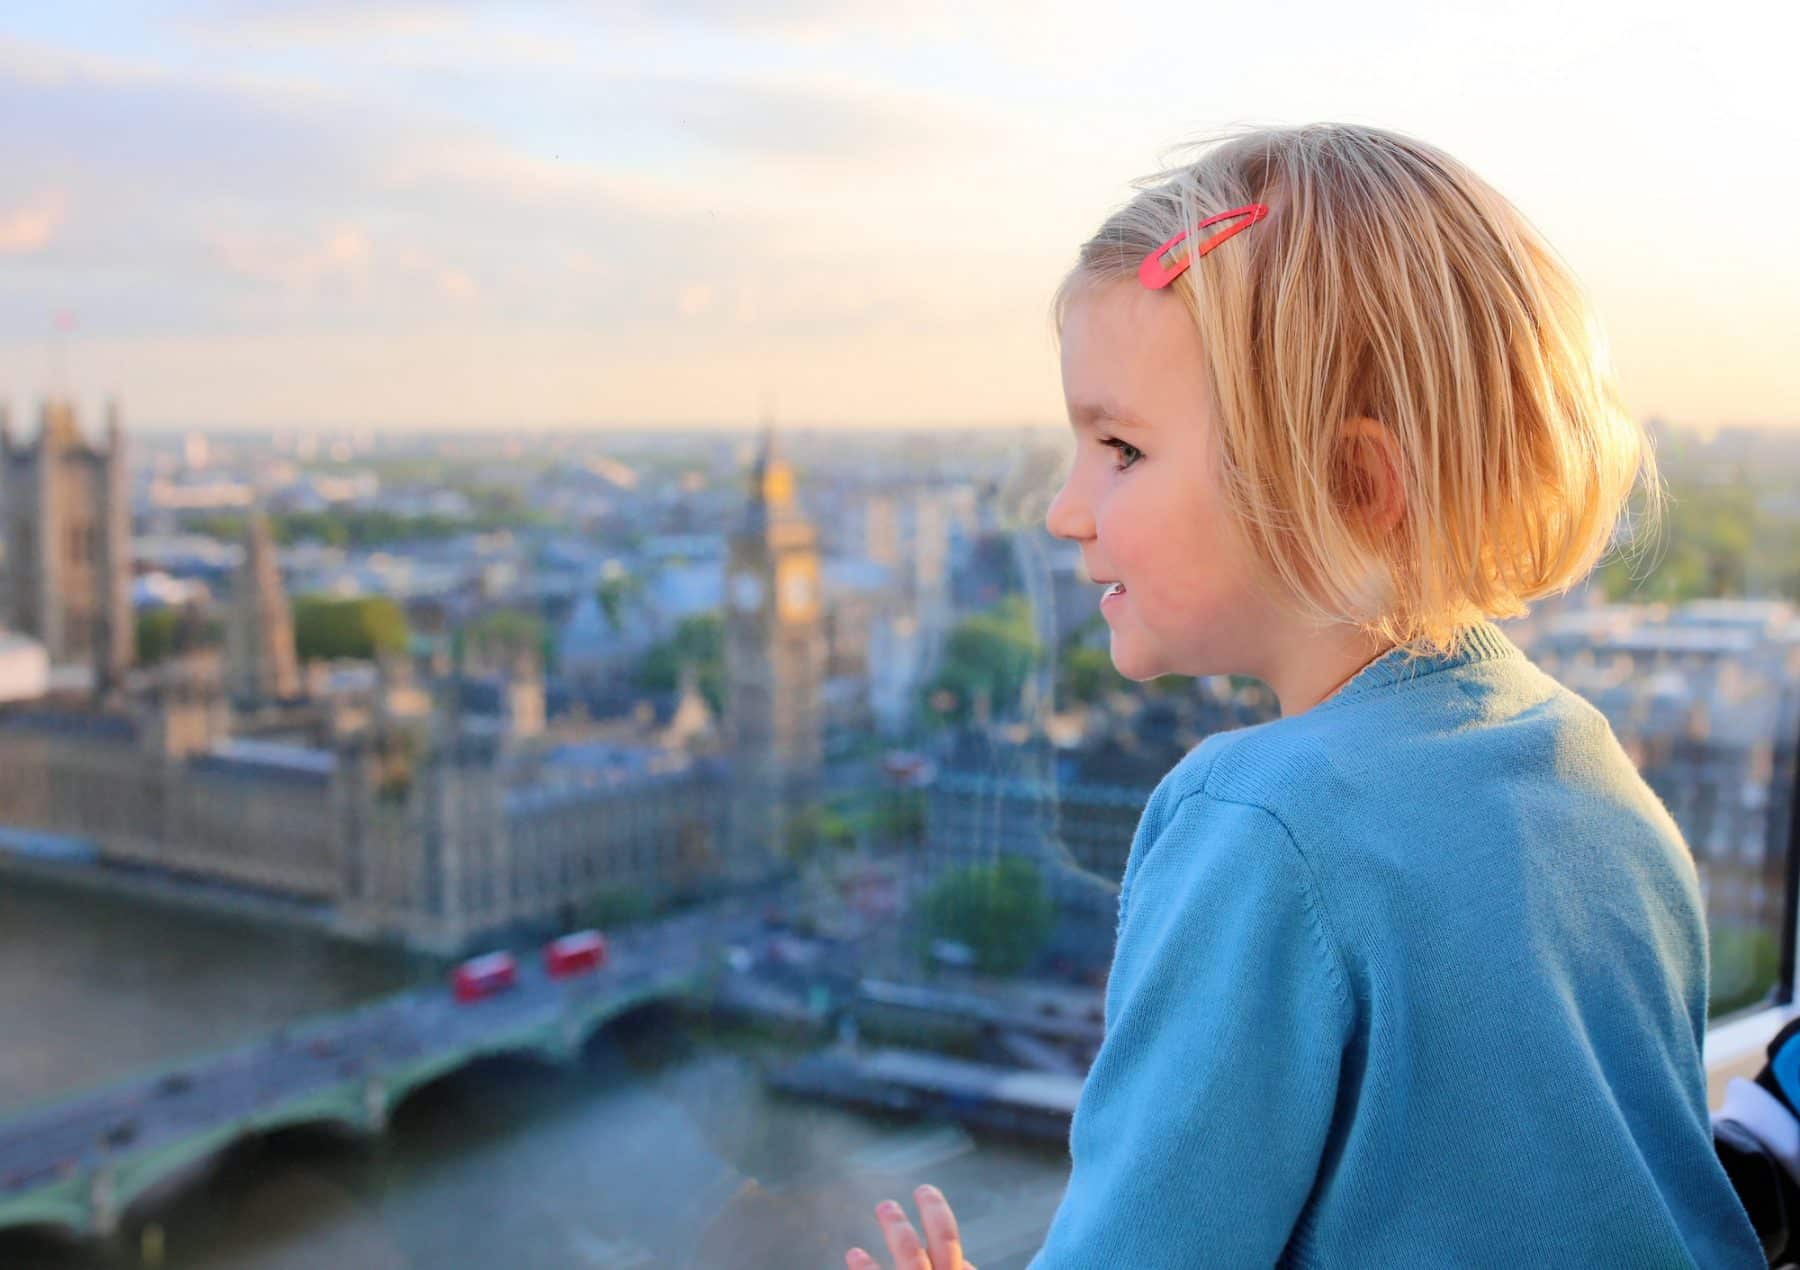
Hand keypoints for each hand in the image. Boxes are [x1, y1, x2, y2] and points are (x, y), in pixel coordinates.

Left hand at [845, 1184, 975, 1269]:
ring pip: (912, 1256)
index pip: (949, 1242)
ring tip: (885, 1206)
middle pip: (944, 1241)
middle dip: (933, 1209)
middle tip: (921, 1188)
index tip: (926, 1191)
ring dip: (898, 1227)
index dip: (938, 1214)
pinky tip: (854, 1254)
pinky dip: (865, 1268)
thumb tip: (965, 1261)